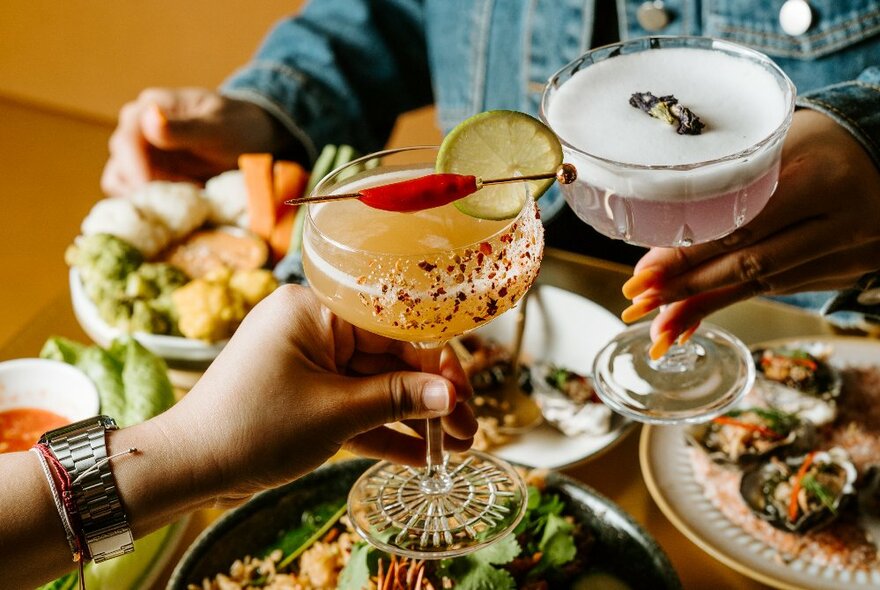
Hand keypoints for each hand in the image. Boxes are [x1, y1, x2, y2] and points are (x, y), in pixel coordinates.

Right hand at [101, 87, 291, 195]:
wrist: (256, 138)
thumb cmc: (239, 126)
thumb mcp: (218, 128)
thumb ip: (185, 128)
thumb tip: (148, 118)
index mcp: (150, 108)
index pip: (127, 140)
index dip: (136, 169)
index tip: (155, 192)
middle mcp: (138, 130)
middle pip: (120, 167)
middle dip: (144, 192)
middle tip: (176, 209)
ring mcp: (142, 155)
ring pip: (123, 185)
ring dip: (146, 202)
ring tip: (181, 211)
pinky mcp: (151, 177)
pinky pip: (139, 197)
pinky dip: (155, 207)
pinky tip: (183, 212)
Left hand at [155, 285, 476, 505]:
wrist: (188, 467)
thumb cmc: (251, 428)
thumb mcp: (333, 413)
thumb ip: (396, 399)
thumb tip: (451, 396)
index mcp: (314, 309)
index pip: (393, 327)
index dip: (436, 364)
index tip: (465, 396)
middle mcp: (313, 328)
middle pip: (390, 357)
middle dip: (430, 398)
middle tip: (469, 431)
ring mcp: (310, 362)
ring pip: (376, 385)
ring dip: (413, 417)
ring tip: (457, 447)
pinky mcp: (307, 394)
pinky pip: (354, 406)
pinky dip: (383, 429)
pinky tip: (421, 455)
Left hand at [619, 109, 879, 354]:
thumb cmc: (822, 140)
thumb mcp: (782, 143)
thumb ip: (730, 181)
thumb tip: (658, 227)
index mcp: (822, 180)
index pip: (743, 226)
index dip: (689, 254)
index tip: (642, 273)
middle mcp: (842, 224)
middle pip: (750, 263)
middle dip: (687, 287)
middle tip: (638, 301)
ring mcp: (847, 253)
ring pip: (763, 285)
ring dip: (704, 306)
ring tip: (657, 325)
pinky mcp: (844, 271)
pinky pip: (779, 290)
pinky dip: (732, 302)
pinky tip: (694, 319)